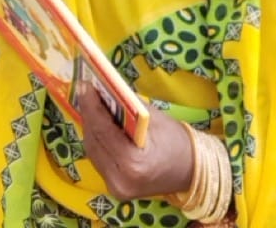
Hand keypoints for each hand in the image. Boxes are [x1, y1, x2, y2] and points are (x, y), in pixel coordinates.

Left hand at [77, 85, 193, 201]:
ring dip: (90, 126)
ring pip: (93, 151)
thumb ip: (128, 105)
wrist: (190, 172)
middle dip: (88, 113)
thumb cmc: (176, 141)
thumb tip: (105, 88)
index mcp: (133, 163)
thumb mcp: (154, 118)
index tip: (84, 85)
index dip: (91, 106)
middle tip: (84, 90)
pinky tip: (97, 124)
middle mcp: (120, 179)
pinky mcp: (115, 188)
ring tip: (89, 103)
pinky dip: (97, 140)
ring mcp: (116, 187)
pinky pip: (99, 159)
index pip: (104, 130)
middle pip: (94, 141)